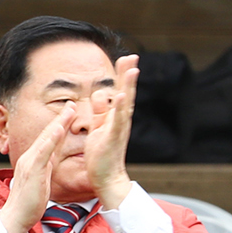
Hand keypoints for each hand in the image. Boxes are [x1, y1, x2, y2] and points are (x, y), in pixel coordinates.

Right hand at [0, 109, 70, 232]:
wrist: (16, 217)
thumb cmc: (29, 203)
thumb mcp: (40, 181)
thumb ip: (45, 168)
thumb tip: (51, 160)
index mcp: (33, 160)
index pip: (48, 139)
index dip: (58, 124)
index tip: (68, 112)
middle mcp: (30, 157)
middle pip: (47, 134)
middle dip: (60, 118)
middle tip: (71, 103)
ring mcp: (30, 162)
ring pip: (46, 138)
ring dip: (57, 123)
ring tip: (68, 110)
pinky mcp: (33, 170)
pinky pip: (44, 151)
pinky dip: (52, 138)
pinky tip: (59, 129)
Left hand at [84, 54, 138, 208]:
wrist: (106, 177)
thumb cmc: (102, 153)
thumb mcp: (99, 127)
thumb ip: (100, 110)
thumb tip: (100, 93)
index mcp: (115, 116)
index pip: (119, 91)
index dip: (122, 75)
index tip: (125, 58)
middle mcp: (120, 120)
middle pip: (126, 92)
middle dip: (128, 74)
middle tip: (132, 56)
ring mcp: (119, 128)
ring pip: (125, 103)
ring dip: (128, 86)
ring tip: (132, 69)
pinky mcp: (113, 137)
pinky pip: (117, 121)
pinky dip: (120, 108)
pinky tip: (121, 96)